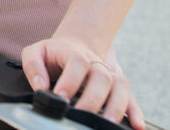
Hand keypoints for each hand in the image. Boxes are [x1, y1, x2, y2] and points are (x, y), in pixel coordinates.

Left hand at [20, 36, 143, 128]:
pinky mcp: (116, 88)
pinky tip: (137, 125)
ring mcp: (108, 74)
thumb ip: (33, 66)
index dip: (70, 80)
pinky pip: (130, 97)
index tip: (59, 97)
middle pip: (102, 77)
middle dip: (92, 98)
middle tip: (80, 114)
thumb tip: (41, 86)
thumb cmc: (53, 54)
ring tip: (108, 123)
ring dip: (116, 106)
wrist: (73, 47)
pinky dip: (135, 111)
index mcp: (74, 53)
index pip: (78, 62)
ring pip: (120, 86)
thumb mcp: (36, 53)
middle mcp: (95, 63)